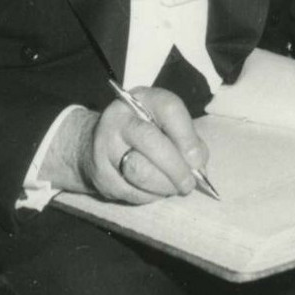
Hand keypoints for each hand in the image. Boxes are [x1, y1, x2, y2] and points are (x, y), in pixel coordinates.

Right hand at [41, 87, 207, 204]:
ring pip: (140, 172)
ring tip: (175, 188)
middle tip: (189, 183)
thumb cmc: (143, 134)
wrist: (95, 145)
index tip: (197, 159)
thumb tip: (199, 168)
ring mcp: (105, 146)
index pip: (168, 108)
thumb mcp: (165, 125)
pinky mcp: (101, 175)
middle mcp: (119, 117)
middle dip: (175, 167)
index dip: (187, 136)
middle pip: (150, 141)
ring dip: (164, 186)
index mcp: (141, 99)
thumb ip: (187, 140)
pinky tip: (154, 190)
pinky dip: (150, 196)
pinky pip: (132, 192)